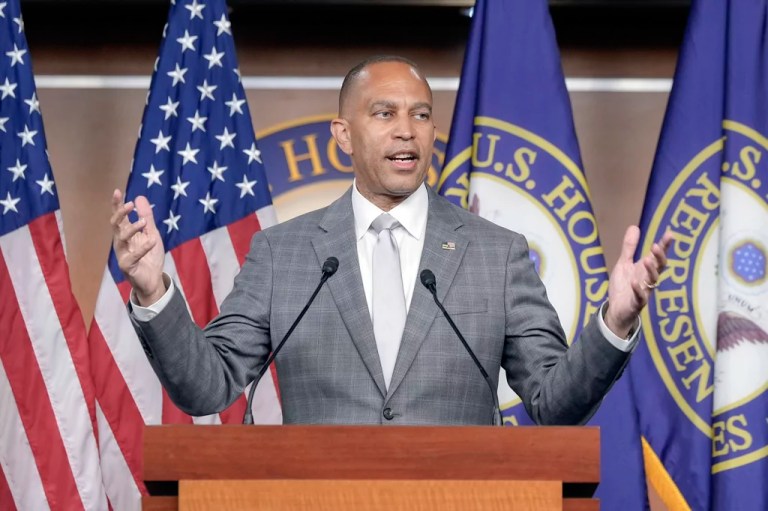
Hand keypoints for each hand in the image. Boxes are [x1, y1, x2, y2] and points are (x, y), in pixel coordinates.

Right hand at [110, 189, 165, 305]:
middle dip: (120, 214)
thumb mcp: (152, 233)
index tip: (117, 191)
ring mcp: (122, 254)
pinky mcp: (127, 266)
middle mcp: (121, 242)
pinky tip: (152, 241)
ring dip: (132, 229)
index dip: (116, 205)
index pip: (119, 217)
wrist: (154, 280)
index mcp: (126, 233)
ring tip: (143, 222)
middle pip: (115, 225)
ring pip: (121, 239)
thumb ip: (146, 217)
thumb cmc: (150, 256)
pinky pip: (133, 256)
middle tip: (130, 205)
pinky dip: (143, 248)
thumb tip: (139, 197)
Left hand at [604, 226, 672, 337]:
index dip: (664, 246)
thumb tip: (635, 227)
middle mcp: (648, 279)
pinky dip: (638, 290)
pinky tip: (635, 282)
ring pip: (652, 281)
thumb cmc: (624, 286)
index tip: (670, 234)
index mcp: (645, 269)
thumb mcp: (624, 264)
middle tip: (657, 246)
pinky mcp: (636, 303)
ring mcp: (644, 291)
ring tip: (647, 260)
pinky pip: (640, 297)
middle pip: (659, 267)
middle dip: (660, 257)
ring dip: (651, 271)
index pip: (657, 255)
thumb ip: (629, 248)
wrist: (617, 310)